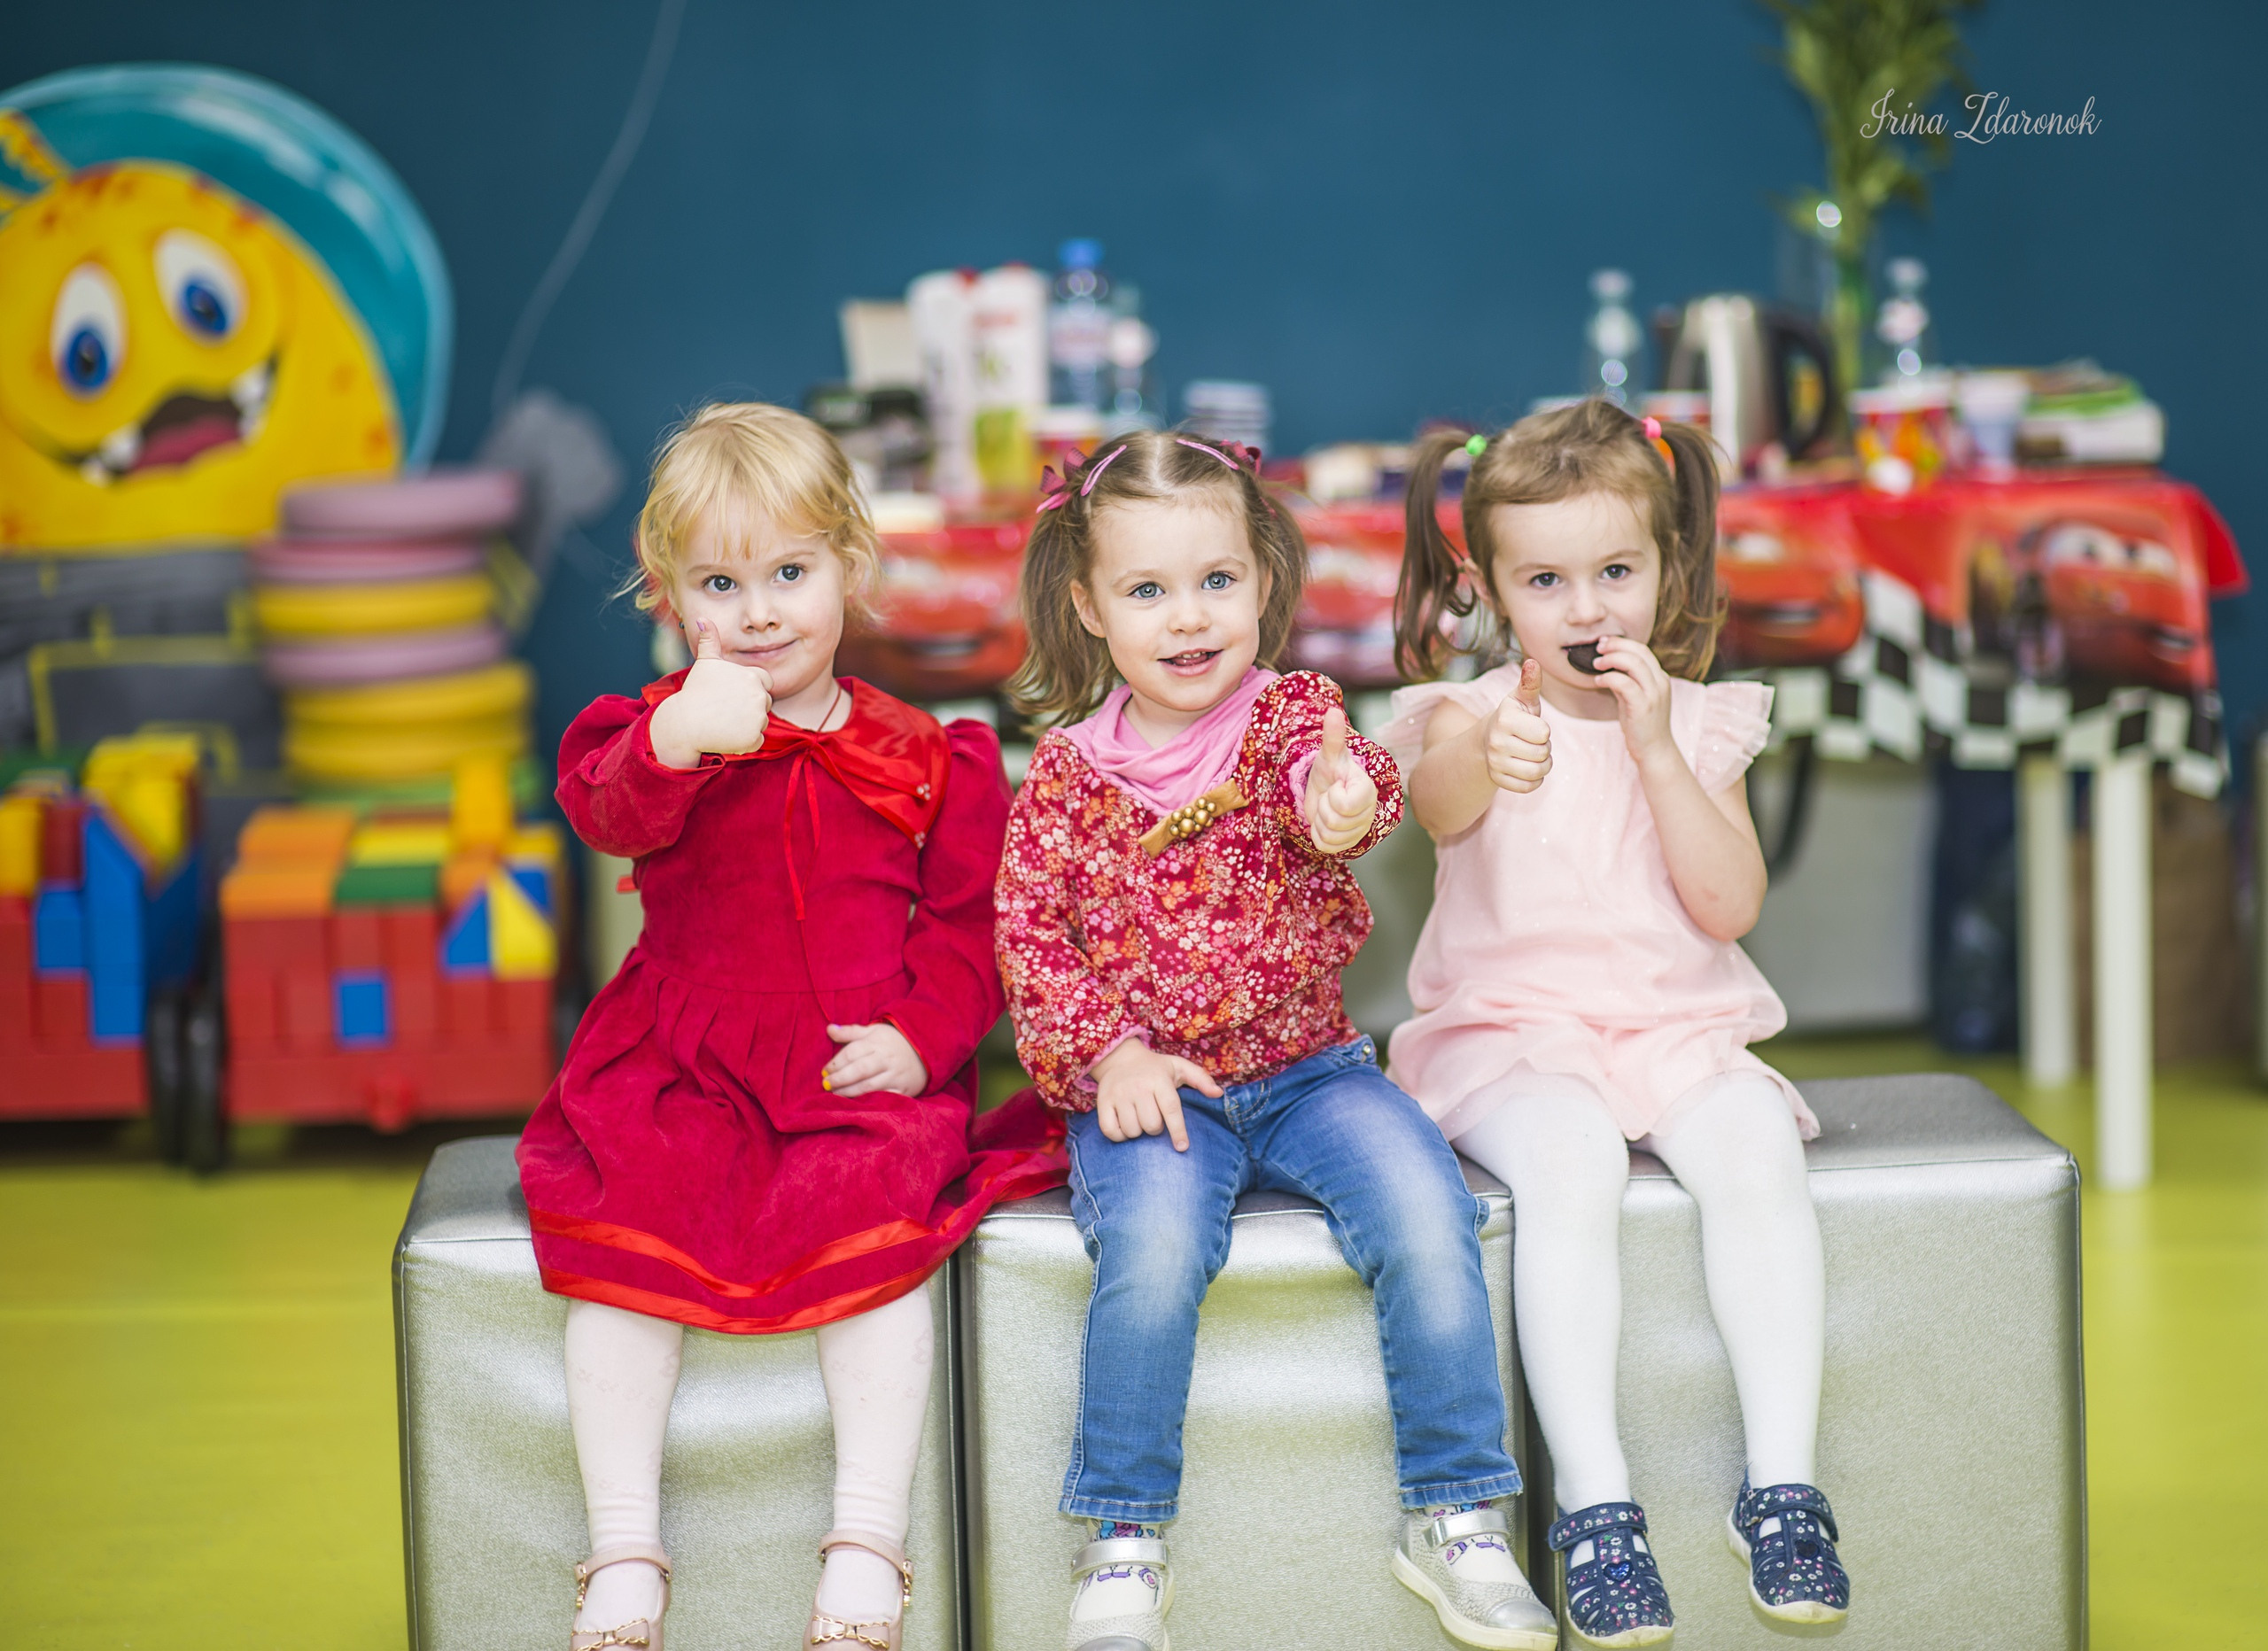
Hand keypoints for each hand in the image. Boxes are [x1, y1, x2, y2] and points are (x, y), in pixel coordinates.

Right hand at [648, 620, 771, 769]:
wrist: (684, 723)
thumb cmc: (695, 691)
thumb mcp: (705, 662)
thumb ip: (710, 640)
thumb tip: (701, 619)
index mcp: (753, 676)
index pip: (766, 682)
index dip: (750, 688)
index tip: (732, 693)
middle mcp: (759, 696)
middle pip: (764, 703)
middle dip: (748, 707)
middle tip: (724, 709)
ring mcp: (757, 718)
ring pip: (760, 722)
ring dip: (746, 724)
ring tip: (723, 721)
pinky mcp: (753, 738)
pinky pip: (756, 741)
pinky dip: (744, 742)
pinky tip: (726, 734)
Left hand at [822, 1022, 927, 1097]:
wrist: (925, 1051)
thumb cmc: (893, 1042)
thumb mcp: (873, 1031)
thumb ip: (850, 1032)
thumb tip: (829, 1029)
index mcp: (877, 1043)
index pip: (852, 1052)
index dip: (836, 1063)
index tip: (824, 1071)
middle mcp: (886, 1059)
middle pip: (859, 1070)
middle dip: (840, 1079)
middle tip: (826, 1084)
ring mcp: (895, 1075)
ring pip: (869, 1086)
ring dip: (849, 1092)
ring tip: (835, 1094)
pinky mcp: (903, 1089)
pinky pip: (883, 1097)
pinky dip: (869, 1101)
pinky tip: (856, 1103)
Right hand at [1090, 1039, 1222, 1152]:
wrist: (1119, 1057)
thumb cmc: (1154, 1067)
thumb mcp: (1179, 1067)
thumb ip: (1200, 1079)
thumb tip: (1219, 1094)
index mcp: (1159, 1080)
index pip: (1171, 1110)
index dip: (1178, 1131)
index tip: (1182, 1147)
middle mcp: (1138, 1087)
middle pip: (1151, 1125)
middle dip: (1155, 1128)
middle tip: (1154, 1118)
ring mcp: (1119, 1095)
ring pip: (1132, 1130)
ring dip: (1138, 1132)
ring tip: (1139, 1119)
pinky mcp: (1103, 1102)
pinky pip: (1111, 1131)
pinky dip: (1119, 1135)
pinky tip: (1125, 1126)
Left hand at [1302, 706, 1379, 853]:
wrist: (1326, 789)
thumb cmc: (1331, 771)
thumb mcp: (1329, 755)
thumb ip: (1333, 736)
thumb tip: (1332, 710)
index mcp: (1367, 791)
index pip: (1345, 805)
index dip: (1332, 797)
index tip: (1335, 786)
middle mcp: (1368, 812)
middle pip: (1334, 822)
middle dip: (1322, 808)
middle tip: (1328, 797)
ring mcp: (1360, 830)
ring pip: (1330, 836)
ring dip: (1319, 822)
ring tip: (1326, 808)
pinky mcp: (1348, 844)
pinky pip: (1326, 847)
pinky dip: (1318, 836)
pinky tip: (1323, 823)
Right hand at [1485, 657, 1551, 792]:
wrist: (1487, 739)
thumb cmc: (1514, 716)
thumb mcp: (1522, 699)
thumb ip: (1530, 683)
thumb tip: (1532, 662)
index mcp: (1505, 719)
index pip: (1544, 733)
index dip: (1544, 731)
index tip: (1533, 726)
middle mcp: (1496, 742)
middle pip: (1543, 754)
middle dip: (1544, 748)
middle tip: (1532, 742)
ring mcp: (1495, 763)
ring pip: (1537, 773)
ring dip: (1542, 765)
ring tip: (1533, 755)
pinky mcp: (1497, 780)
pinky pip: (1528, 787)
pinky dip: (1534, 781)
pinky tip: (1527, 768)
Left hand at [1592, 636, 1675, 763]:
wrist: (1655, 750)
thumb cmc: (1642, 725)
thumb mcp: (1635, 697)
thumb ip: (1626, 681)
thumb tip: (1608, 666)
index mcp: (1660, 678)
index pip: (1643, 650)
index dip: (1622, 643)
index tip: (1605, 643)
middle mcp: (1660, 683)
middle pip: (1639, 651)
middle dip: (1616, 645)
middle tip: (1598, 648)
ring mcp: (1654, 694)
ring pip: (1634, 663)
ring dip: (1611, 659)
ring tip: (1596, 664)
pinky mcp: (1644, 707)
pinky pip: (1625, 683)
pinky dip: (1609, 678)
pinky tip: (1598, 681)